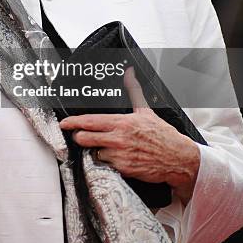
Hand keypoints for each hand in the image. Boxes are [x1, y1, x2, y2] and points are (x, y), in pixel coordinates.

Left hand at [59, 68, 199, 203]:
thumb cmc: (162, 135)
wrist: (178, 158)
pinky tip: (116, 157)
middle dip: (79, 137)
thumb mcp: (145, 110)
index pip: (90, 121)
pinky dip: (107, 162)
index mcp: (122, 122)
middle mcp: (118, 138)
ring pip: (94, 153)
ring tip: (106, 147)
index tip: (64, 123)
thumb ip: (134, 91)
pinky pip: (106, 165)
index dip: (73, 122)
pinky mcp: (124, 170)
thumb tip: (129, 73)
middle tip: (79, 136)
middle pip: (85, 138)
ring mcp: (120, 155)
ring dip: (96, 151)